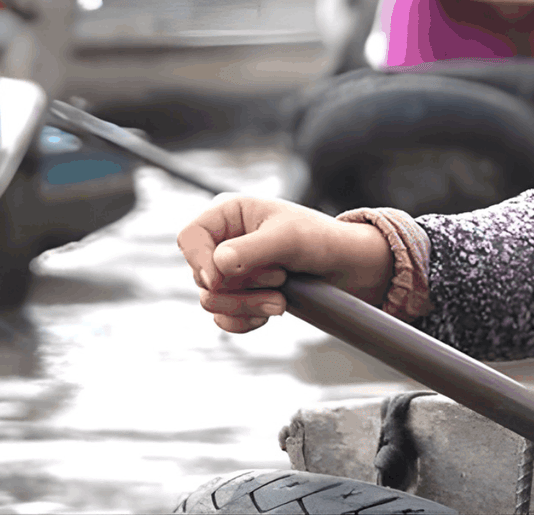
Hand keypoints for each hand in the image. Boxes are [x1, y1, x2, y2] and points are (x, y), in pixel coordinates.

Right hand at [177, 194, 393, 332]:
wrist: (343, 266)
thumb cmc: (319, 240)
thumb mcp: (289, 239)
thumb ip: (253, 250)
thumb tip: (217, 265)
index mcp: (230, 213)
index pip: (189, 237)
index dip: (198, 260)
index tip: (220, 278)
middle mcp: (224, 240)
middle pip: (200, 276)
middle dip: (239, 287)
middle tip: (278, 279)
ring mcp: (228, 271)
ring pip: (211, 301)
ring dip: (247, 304)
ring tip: (281, 297)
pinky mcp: (237, 295)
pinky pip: (223, 319)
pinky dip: (245, 320)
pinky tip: (272, 310)